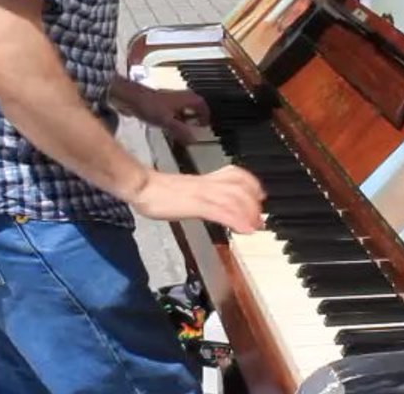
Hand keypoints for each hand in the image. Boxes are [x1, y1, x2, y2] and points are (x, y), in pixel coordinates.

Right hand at [130, 167, 265, 233]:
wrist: (143, 187)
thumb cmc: (160, 191)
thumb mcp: (187, 191)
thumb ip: (203, 195)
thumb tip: (215, 206)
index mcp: (206, 179)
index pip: (236, 174)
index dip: (252, 184)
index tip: (260, 196)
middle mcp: (208, 182)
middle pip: (240, 186)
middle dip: (254, 203)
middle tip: (260, 219)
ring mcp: (203, 192)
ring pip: (234, 198)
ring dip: (249, 213)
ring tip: (256, 226)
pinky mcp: (196, 204)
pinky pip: (221, 211)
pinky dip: (237, 220)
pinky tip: (245, 230)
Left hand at [134, 88, 209, 144]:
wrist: (130, 97)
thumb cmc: (149, 105)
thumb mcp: (167, 121)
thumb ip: (181, 130)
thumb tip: (194, 139)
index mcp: (184, 98)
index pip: (201, 104)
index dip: (206, 114)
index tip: (206, 124)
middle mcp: (178, 97)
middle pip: (193, 104)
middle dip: (197, 115)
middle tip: (198, 127)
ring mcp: (167, 99)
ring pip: (182, 107)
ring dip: (186, 116)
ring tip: (186, 128)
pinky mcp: (158, 103)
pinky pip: (171, 110)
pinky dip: (174, 118)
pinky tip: (169, 126)